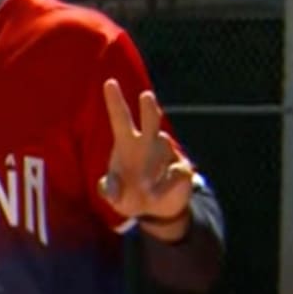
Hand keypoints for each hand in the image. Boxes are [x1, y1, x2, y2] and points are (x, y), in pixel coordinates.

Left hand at [98, 79, 194, 222]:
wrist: (154, 211)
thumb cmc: (129, 196)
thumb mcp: (114, 197)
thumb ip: (110, 191)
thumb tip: (112, 191)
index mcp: (126, 143)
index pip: (120, 118)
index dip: (115, 101)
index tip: (109, 82)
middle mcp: (147, 143)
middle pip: (150, 120)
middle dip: (149, 109)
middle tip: (146, 96)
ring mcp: (166, 153)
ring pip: (163, 147)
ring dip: (152, 169)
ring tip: (144, 188)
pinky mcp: (182, 168)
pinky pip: (174, 175)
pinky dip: (163, 188)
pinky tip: (158, 196)